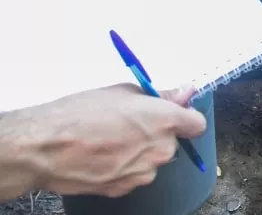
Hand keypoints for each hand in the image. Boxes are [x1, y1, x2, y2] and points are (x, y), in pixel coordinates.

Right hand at [24, 84, 206, 197]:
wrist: (44, 148)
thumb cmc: (79, 114)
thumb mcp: (123, 92)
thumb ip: (160, 96)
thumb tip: (184, 93)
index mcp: (164, 121)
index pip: (197, 124)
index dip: (186, 118)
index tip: (175, 114)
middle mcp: (160, 150)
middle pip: (171, 143)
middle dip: (156, 134)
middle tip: (128, 123)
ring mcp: (143, 173)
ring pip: (151, 161)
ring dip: (138, 152)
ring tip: (108, 140)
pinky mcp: (124, 189)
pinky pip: (132, 175)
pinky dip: (122, 167)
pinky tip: (100, 156)